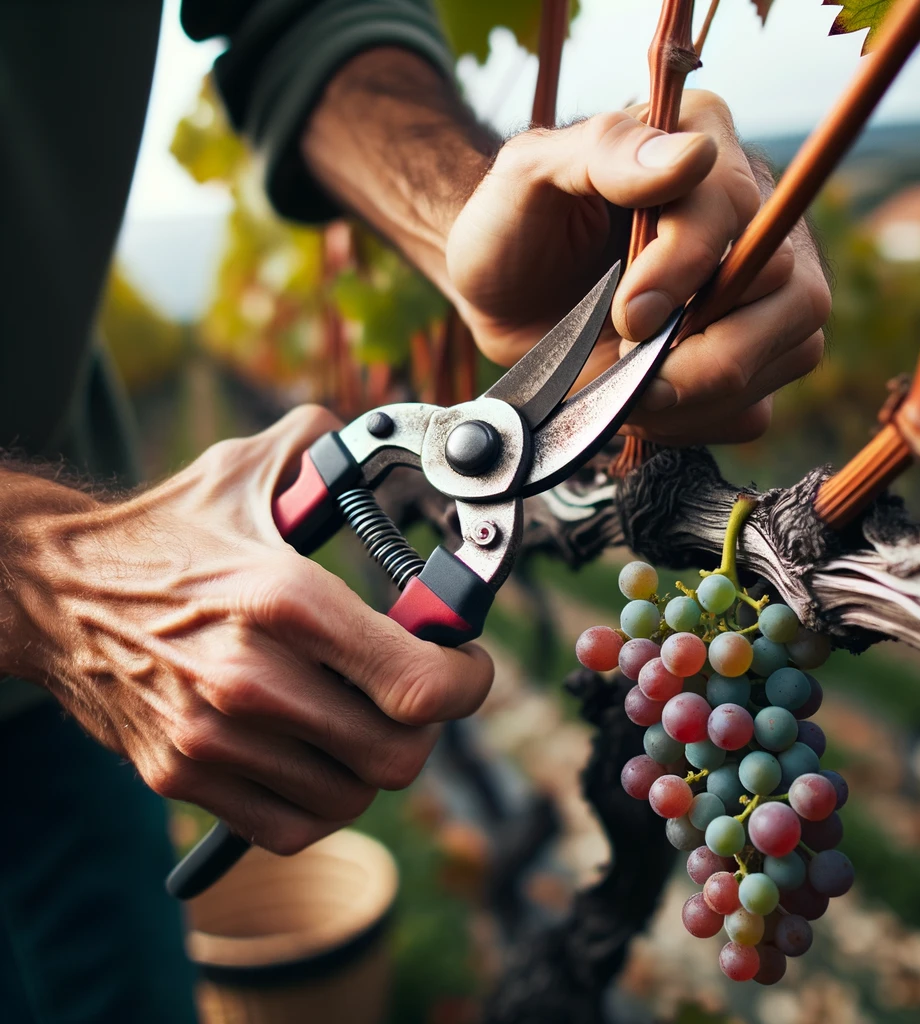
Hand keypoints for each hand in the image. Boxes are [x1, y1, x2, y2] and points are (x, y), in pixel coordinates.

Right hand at [14, 407, 492, 854]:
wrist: (55, 591)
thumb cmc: (165, 534)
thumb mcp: (249, 471)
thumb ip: (330, 452)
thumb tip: (396, 441)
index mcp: (284, 600)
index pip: (417, 683)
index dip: (466, 681)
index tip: (466, 665)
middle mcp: (251, 679)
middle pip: (397, 755)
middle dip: (427, 723)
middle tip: (415, 690)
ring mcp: (214, 738)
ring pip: (352, 796)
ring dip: (374, 760)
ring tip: (360, 715)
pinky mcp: (183, 776)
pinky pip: (293, 825)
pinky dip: (324, 799)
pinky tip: (317, 753)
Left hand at [446, 90, 830, 445]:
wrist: (498, 296)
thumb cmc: (511, 227)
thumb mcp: (530, 173)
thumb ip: (604, 151)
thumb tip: (693, 157)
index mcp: (704, 142)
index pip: (735, 210)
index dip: (685, 270)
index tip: (627, 314)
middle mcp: (751, 217)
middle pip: (791, 291)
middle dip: (708, 350)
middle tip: (632, 365)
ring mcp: (762, 293)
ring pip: (794, 350)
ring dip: (705, 391)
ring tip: (632, 389)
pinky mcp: (746, 360)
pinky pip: (756, 407)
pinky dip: (699, 420)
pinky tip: (645, 404)